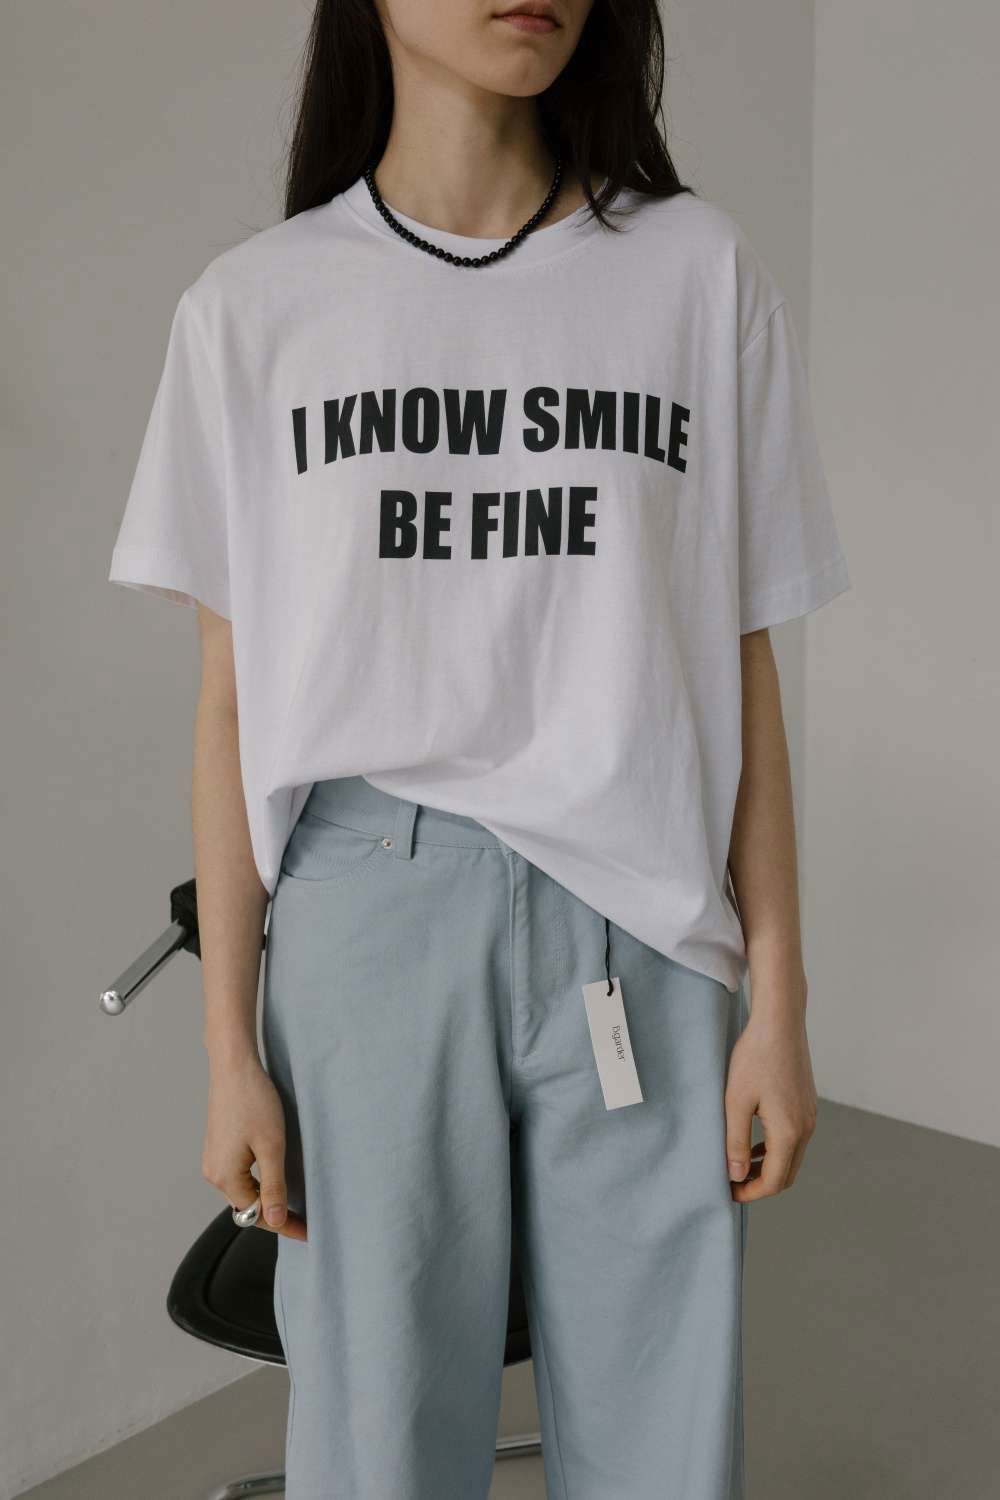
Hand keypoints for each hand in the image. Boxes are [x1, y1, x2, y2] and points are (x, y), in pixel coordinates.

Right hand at [201, 1049, 307, 1240]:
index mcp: (225, 1177)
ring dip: (266, 1197)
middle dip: (275, 1214)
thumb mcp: (271, 1146)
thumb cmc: (254, 1102)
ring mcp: (213, 1160)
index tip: (310, 1234)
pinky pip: (239, 1176)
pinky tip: (274, 1178)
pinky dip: (257, 1182)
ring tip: (294, 1202)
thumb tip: (274, 1221)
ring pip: (243, 1191)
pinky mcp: (218, 1147)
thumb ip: (273, 1186)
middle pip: (248, 1206)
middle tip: (306, 1220)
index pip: (257, 1215)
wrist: (234, 1067)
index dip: (285, 1226)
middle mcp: (214, 1173)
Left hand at [723, 1008, 817, 1201]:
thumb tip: (736, 1175)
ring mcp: (810, 1116)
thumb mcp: (736, 1101)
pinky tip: (755, 1142)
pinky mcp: (807, 1104)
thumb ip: (736, 1141)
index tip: (728, 1192)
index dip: (750, 1193)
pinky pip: (794, 1139)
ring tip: (740, 1164)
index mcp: (789, 1132)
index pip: (774, 1181)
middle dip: (760, 1184)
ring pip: (792, 1157)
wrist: (780, 1022)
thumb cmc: (754, 1057)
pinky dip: (776, 1149)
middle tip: (732, 1182)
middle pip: (787, 1174)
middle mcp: (805, 1128)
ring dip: (768, 1167)